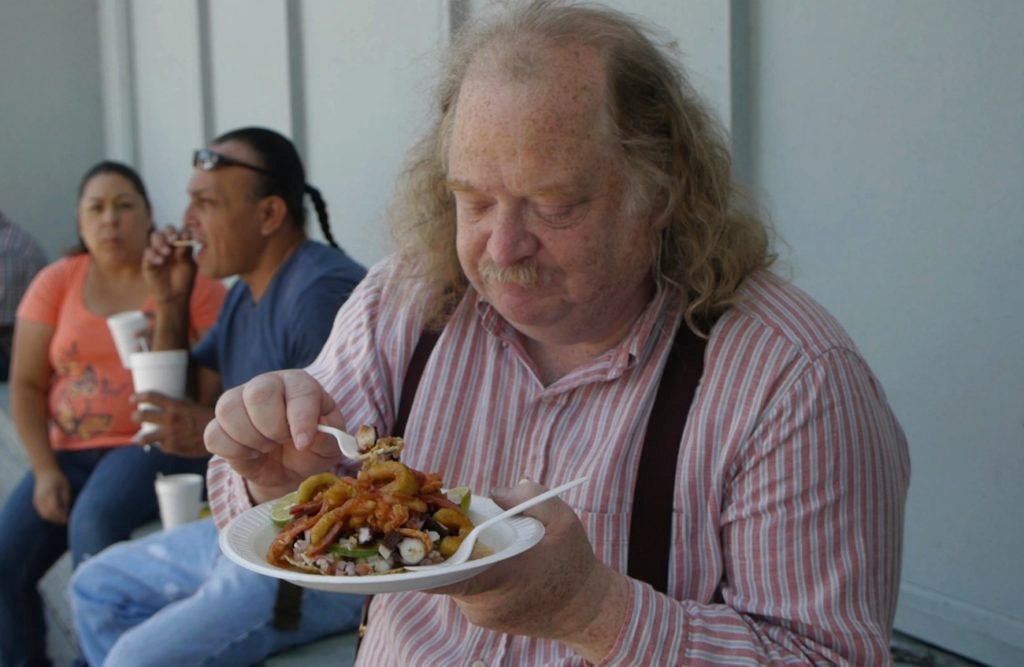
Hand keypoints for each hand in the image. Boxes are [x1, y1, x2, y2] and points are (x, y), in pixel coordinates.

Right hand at [32, 466, 71, 524]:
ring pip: (44, 515)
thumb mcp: (65, 487)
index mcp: (49, 493)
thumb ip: (66, 499)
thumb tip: (67, 512)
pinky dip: (49, 517)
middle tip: (67, 522)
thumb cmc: (58, 479)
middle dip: (58, 520)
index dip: (62, 516)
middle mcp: (41, 498)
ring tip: (63, 521)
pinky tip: (56, 517)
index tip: (70, 519)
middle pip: (49, 514)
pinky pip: (42, 513)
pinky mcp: (35, 502)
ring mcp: (37, 500)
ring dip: (53, 519)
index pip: (55, 509)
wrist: (44, 471)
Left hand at [131, 391, 212, 456]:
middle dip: (136, 416)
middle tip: (135, 417)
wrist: (224, 436)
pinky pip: (161, 447)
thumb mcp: (195, 406)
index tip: (133, 399)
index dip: (139, 397)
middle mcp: (170, 419)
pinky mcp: (173, 448)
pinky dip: (161, 445)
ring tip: (137, 438)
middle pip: (142, 416)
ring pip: (144, 437)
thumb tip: (169, 406)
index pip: (151, 397)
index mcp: (176, 405)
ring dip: (139, 437)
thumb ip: (179, 407)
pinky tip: (162, 445)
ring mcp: (170, 435)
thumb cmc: (211, 419)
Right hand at [142, 227, 196, 305]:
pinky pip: (148, 251)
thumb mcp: (189, 266)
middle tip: (173, 239)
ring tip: (167, 253)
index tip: (185, 237)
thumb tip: (184, 237)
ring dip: (161, 242)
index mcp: (181, 245)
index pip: (181, 231)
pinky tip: (160, 262)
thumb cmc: (184, 280)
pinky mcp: (148, 260)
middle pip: (166, 230)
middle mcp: (169, 245)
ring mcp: (158, 251)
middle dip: (170, 232)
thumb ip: (186, 252)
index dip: (182, 231)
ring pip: (155, 236)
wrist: (174, 295)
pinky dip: (154, 255)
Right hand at [204, 370, 345, 502]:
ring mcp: (238, 402)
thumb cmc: (313, 446)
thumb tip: (312, 435)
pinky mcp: (218, 424)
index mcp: (299, 384)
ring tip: (267, 447)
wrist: (290, 466)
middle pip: (258, 393)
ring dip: (251, 439)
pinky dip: (233, 451)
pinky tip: (251, 453)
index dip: (301, 418)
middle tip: (281, 441)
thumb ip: (330, 437)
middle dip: (272, 426)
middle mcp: (266, 385)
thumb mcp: (330, 445)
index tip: (303, 443)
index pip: (299, 390)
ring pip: (228, 410)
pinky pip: (213, 435)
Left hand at [428, 480, 628, 660]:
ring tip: (477, 538)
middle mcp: (486, 602)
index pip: (450, 575)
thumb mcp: (563, 520)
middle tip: (453, 520)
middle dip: (447, 543)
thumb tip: (495, 492)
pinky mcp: (482, 619)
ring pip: (453, 578)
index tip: (416, 539)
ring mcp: (481, 615)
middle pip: (447, 568)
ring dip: (460, 557)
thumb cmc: (573, 563)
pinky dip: (468, 571)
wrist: (586, 611)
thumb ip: (530, 497)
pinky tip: (486, 557)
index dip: (427, 560)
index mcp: (502, 576)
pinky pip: (464, 588)